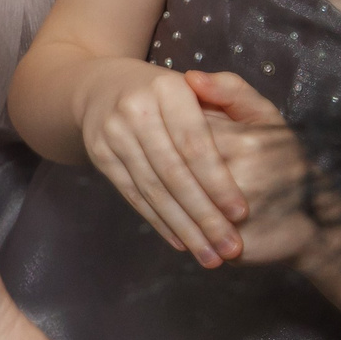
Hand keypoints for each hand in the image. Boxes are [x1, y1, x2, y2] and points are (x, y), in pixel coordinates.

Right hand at [77, 59, 246, 263]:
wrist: (102, 87)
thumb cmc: (169, 93)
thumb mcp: (202, 84)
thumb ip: (230, 90)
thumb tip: (223, 99)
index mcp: (167, 89)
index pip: (195, 144)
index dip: (218, 181)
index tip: (241, 214)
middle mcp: (134, 109)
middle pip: (173, 172)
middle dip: (203, 215)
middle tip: (229, 247)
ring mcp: (112, 133)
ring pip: (152, 188)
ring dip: (183, 227)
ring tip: (210, 255)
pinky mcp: (99, 155)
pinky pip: (133, 194)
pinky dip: (158, 221)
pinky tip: (182, 242)